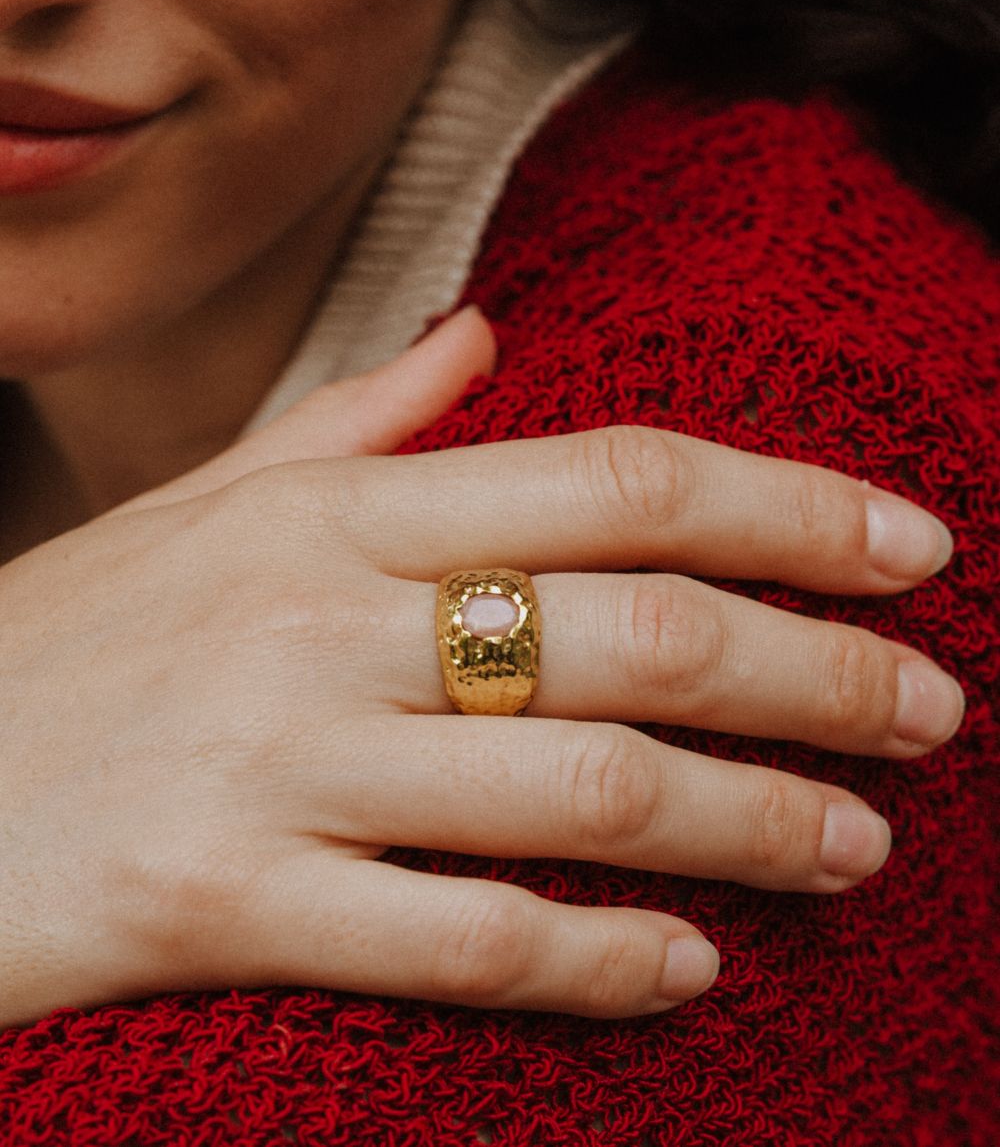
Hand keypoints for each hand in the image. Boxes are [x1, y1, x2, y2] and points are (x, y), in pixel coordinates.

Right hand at [0, 310, 962, 1025]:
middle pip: (640, 630)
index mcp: (331, 508)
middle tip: (929, 714)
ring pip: (585, 790)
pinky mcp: (223, 903)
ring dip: (752, 823)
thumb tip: (483, 333)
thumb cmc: (63, 645)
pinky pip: (465, 938)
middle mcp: (321, 617)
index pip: (619, 479)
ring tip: (857, 846)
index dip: (789, 506)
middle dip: (818, 672)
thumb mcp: (197, 505)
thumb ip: (352, 421)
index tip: (908, 546)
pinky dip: (599, 958)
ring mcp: (274, 761)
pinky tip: (687, 965)